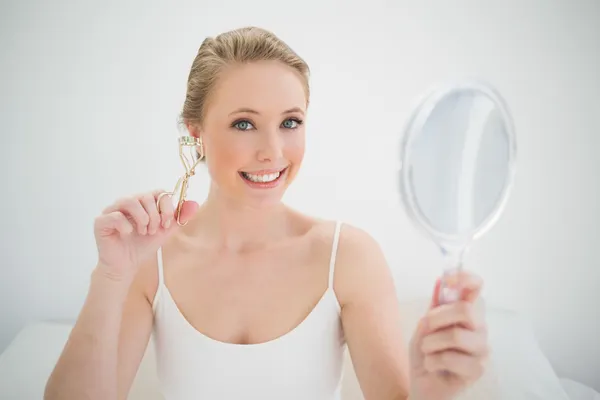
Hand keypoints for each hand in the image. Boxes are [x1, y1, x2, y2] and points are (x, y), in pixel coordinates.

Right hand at [93, 190, 197, 280]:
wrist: (126, 265)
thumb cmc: (143, 246)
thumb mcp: (165, 232)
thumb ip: (178, 218)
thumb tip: (194, 204)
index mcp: (143, 202)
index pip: (159, 192)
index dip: (166, 207)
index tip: (166, 224)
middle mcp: (127, 202)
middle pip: (145, 196)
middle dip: (154, 215)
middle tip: (152, 231)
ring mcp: (112, 210)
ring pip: (130, 201)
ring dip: (142, 218)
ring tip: (143, 231)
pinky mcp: (101, 221)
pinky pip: (115, 215)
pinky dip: (125, 225)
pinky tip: (128, 234)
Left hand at [408, 271, 488, 399]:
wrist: (422, 383)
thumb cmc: (427, 352)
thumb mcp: (425, 325)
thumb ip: (435, 305)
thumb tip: (440, 281)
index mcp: (467, 313)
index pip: (476, 287)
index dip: (465, 278)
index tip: (448, 279)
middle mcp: (479, 328)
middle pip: (466, 310)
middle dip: (437, 318)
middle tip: (426, 328)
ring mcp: (481, 350)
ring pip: (455, 335)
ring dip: (431, 343)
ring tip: (428, 351)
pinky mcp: (477, 370)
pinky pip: (449, 358)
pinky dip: (432, 361)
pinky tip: (434, 366)